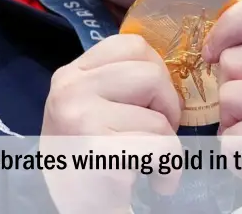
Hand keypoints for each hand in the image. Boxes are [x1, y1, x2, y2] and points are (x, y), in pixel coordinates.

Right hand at [41, 34, 183, 213]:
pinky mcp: (100, 150)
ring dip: (167, 142)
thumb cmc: (88, 159)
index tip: (150, 103)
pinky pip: (163, 147)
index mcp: (70, 74)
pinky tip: (157, 181)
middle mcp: (70, 89)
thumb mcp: (91, 107)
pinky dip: (171, 168)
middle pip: (152, 74)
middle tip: (156, 134)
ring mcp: (81, 117)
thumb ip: (118, 82)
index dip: (155, 72)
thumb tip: (170, 68)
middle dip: (167, 107)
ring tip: (150, 162)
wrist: (74, 209)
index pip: (132, 45)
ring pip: (160, 115)